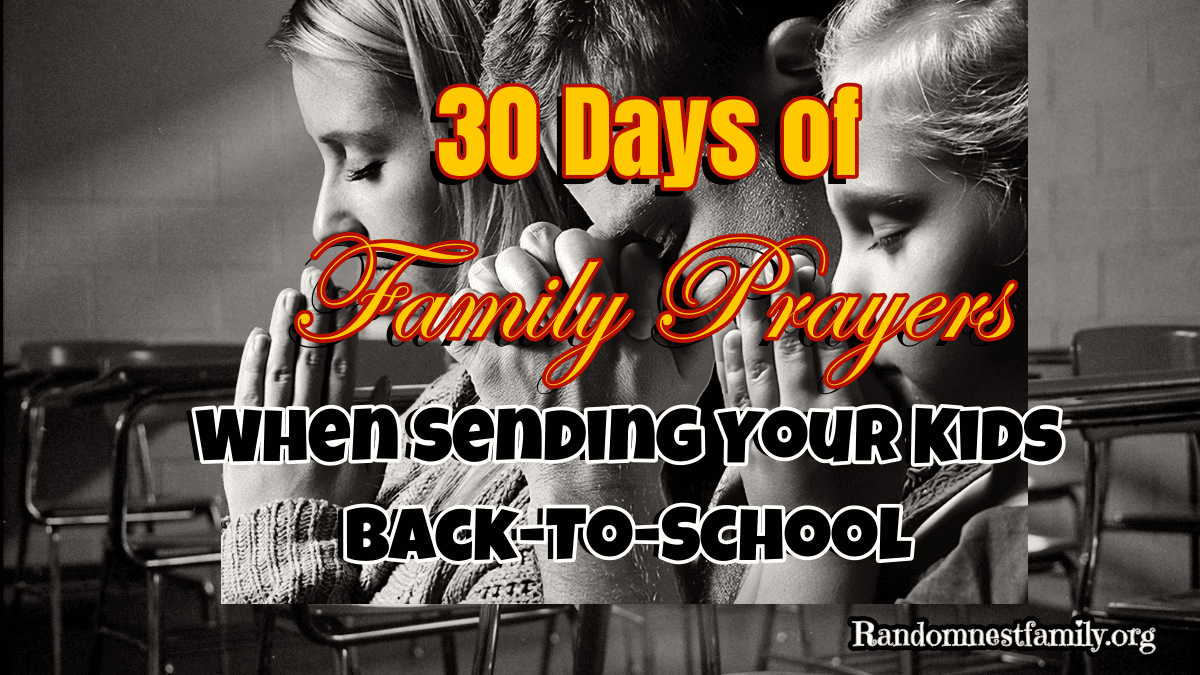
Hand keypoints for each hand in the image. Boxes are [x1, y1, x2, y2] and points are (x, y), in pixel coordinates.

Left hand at [223, 267, 387, 518]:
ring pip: (279, 369)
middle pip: (310, 357)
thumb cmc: (337, 509)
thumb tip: (383, 381)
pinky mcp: (244, 441)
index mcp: (338, 427)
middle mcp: (305, 422)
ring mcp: (273, 430)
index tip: (343, 295)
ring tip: (289, 295)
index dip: (341, 326)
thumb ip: (377, 423)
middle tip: (316, 277)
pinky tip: (258, 337)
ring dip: (284, 329)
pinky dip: (251, 365)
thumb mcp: (369, 467)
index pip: (340, 364)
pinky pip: (246, 396)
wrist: (293, 547)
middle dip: (313, 315)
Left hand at [448, 222, 698, 601]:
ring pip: (499, 265)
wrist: (598, 479)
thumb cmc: (644, 423)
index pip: (605, 243)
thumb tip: (719, 271)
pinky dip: (465, 310)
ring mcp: (521, 337)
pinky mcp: (489, 364)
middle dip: (554, 253)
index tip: (614, 296)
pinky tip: (485, 319)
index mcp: (614, 311)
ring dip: (509, 274)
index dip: (611, 259)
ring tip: (524, 300)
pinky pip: (459, 314)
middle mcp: (566, 316)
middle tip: (563, 290)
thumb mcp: (689, 371)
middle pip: (546, 239)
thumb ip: (699, 317)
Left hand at [714, 255, 902, 507]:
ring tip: (750, 282)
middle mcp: (802, 419)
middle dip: (784, 301)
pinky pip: (735, 394)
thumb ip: (882, 395)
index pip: (829, 348)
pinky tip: (730, 331)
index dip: (818, 307)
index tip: (813, 273)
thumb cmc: (864, 493)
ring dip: (754, 320)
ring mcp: (769, 430)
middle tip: (777, 262)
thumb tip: (870, 347)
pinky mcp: (745, 442)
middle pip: (790, 348)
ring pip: (758, 364)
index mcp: (844, 417)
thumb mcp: (891, 444)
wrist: (819, 546)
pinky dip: (731, 361)